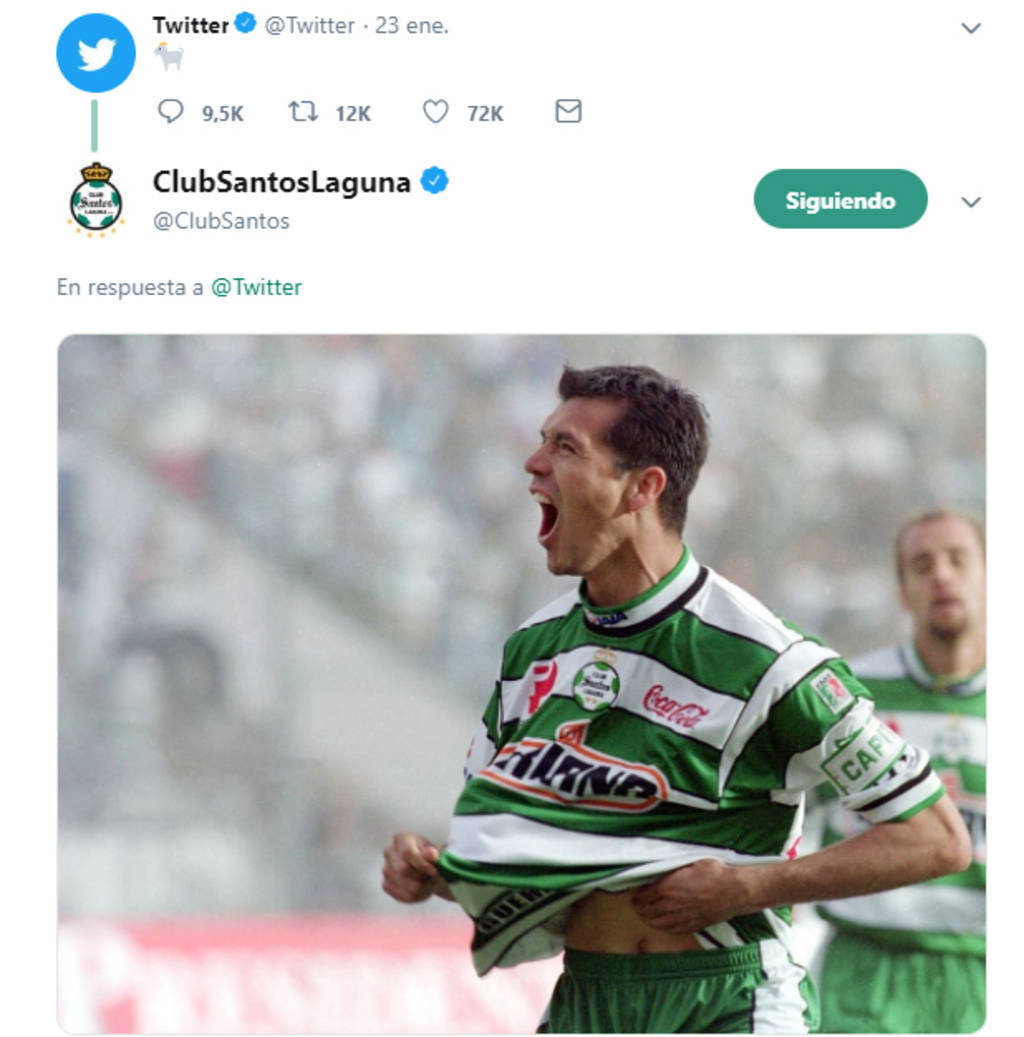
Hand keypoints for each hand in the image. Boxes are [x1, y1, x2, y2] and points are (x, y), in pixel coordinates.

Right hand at [381, 832, 442, 902]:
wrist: (423, 866)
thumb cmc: (429, 855)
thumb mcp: (434, 849)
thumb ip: (433, 852)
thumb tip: (432, 855)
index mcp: (401, 839)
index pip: (407, 853)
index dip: (422, 864)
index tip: (434, 871)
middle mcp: (389, 852)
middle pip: (403, 870)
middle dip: (422, 877)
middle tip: (433, 877)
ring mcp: (386, 869)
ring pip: (405, 886)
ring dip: (422, 888)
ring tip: (429, 882)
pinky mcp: (386, 885)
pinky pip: (403, 896)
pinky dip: (417, 896)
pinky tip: (422, 889)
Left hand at [632, 859, 753, 932]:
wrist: (735, 890)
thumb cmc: (715, 873)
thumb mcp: (689, 862)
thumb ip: (671, 868)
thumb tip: (659, 870)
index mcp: (667, 887)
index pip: (643, 895)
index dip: (637, 893)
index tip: (637, 890)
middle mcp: (671, 905)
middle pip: (646, 911)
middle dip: (639, 906)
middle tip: (637, 902)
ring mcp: (681, 918)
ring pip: (656, 923)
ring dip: (648, 918)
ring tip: (645, 913)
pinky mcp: (692, 926)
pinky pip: (671, 930)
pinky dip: (662, 927)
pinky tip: (662, 923)